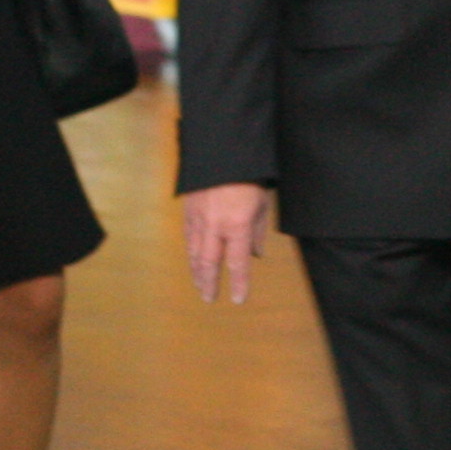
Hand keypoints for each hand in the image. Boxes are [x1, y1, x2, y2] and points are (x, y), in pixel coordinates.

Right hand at [180, 182, 270, 303]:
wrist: (223, 150)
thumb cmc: (249, 176)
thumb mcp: (262, 203)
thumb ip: (258, 232)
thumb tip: (255, 254)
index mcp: (238, 224)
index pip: (238, 263)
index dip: (239, 284)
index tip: (238, 299)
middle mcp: (216, 225)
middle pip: (210, 263)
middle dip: (209, 283)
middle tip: (209, 299)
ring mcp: (199, 218)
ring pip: (194, 252)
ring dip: (196, 272)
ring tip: (199, 285)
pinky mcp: (188, 210)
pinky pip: (188, 237)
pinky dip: (190, 252)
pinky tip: (192, 261)